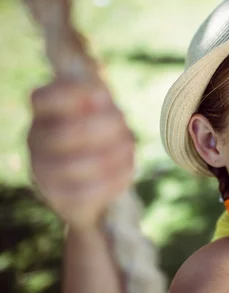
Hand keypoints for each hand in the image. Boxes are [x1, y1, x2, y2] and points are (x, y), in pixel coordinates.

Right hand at [28, 79, 134, 229]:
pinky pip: (88, 192)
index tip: (103, 95)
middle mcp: (37, 140)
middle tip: (123, 124)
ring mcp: (44, 172)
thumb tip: (98, 95)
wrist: (97, 180)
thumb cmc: (101, 132)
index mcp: (44, 113)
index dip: (74, 93)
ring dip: (112, 155)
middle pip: (66, 134)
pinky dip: (114, 179)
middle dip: (105, 127)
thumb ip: (98, 96)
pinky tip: (126, 168)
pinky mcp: (60, 199)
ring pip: (76, 167)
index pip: (44, 99)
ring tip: (128, 147)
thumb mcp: (100, 106)